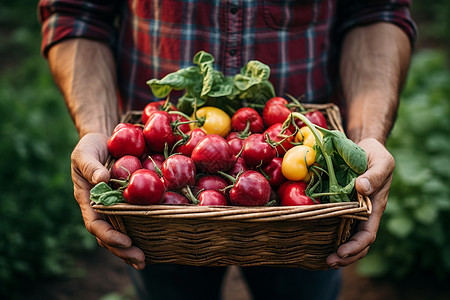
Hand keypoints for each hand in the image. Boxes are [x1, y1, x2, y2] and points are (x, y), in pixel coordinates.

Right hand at [71, 133, 145, 268]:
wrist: (104, 139)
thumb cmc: (90, 147)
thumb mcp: (84, 153)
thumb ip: (90, 167)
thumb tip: (102, 180)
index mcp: (88, 200)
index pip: (96, 224)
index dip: (109, 236)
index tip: (125, 242)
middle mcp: (102, 208)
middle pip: (110, 236)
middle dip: (123, 251)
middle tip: (140, 260)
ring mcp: (116, 207)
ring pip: (123, 232)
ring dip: (133, 249)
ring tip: (146, 261)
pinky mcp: (130, 201)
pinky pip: (137, 217)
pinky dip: (146, 230)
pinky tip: (159, 239)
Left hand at [326, 138, 393, 268]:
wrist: (367, 147)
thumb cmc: (376, 155)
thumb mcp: (381, 161)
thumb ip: (374, 175)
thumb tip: (362, 188)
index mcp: (376, 206)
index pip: (368, 234)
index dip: (355, 246)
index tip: (341, 252)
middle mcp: (365, 213)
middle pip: (358, 242)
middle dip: (346, 256)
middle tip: (328, 262)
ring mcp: (354, 211)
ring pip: (348, 237)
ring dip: (339, 251)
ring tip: (324, 260)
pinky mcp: (343, 205)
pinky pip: (338, 224)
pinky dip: (331, 235)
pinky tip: (319, 241)